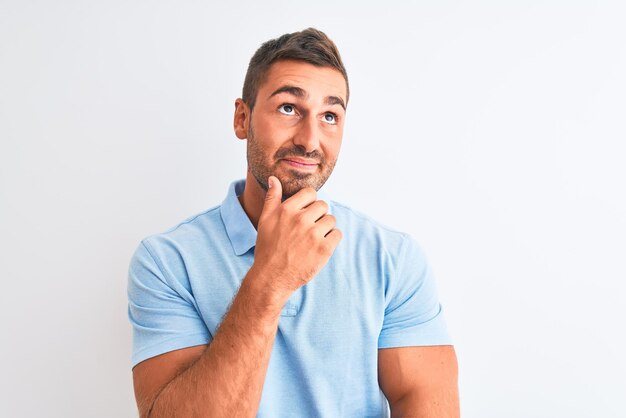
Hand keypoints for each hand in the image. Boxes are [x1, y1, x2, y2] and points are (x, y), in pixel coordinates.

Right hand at [252, 176, 341, 300]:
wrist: (272, 278)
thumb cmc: (268, 249)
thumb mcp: (265, 220)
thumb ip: (272, 198)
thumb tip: (274, 179)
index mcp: (287, 210)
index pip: (310, 193)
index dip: (310, 202)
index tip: (305, 213)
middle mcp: (301, 220)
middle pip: (323, 205)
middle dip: (318, 215)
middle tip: (308, 229)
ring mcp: (313, 235)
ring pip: (331, 220)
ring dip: (325, 228)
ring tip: (313, 239)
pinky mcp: (324, 249)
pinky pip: (337, 234)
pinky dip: (331, 239)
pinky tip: (320, 246)